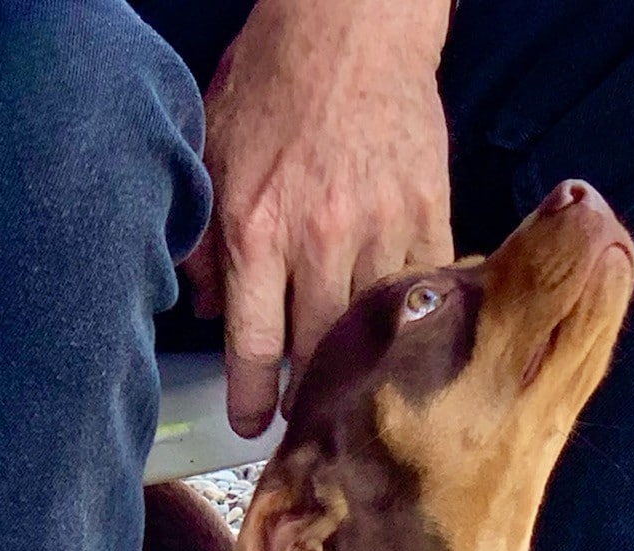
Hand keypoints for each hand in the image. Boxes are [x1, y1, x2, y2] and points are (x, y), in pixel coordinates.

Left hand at [184, 0, 453, 437]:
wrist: (351, 23)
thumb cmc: (274, 84)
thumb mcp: (212, 154)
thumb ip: (204, 239)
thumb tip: (206, 310)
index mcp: (257, 228)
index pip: (252, 347)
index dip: (250, 401)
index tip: (251, 427)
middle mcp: (320, 239)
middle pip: (317, 354)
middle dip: (308, 396)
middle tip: (304, 416)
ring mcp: (381, 228)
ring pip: (374, 331)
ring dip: (360, 365)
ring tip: (351, 388)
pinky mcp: (429, 213)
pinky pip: (423, 291)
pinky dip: (409, 318)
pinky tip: (398, 335)